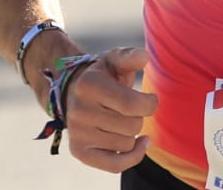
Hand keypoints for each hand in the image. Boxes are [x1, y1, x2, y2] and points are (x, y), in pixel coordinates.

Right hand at [61, 46, 158, 171]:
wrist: (72, 92)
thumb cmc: (102, 76)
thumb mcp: (113, 60)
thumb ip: (129, 57)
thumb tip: (144, 57)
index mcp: (90, 85)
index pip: (132, 104)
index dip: (150, 103)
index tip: (150, 99)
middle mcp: (80, 110)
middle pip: (132, 126)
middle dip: (139, 117)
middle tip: (129, 109)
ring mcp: (77, 133)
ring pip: (126, 144)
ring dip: (132, 134)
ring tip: (122, 120)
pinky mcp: (78, 151)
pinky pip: (114, 165)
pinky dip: (132, 158)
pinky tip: (139, 144)